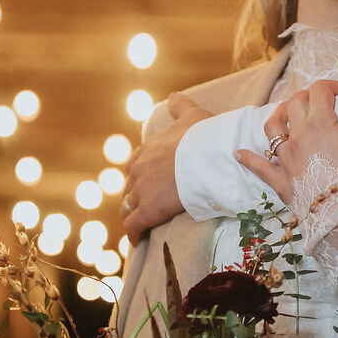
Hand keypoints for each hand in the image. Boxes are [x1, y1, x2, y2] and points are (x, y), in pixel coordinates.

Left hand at [120, 93, 210, 240]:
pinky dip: (133, 235)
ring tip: (139, 226)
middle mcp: (138, 170)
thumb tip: (173, 96)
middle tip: (142, 207)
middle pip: (128, 188)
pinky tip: (137, 241)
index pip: (134, 165)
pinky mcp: (147, 211)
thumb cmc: (204, 137)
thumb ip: (180, 106)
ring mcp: (141, 191)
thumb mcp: (192, 116)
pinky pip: (133, 227)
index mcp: (146, 150)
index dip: (139, 176)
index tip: (146, 184)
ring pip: (127, 207)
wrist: (210, 158)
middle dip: (133, 197)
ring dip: (131, 216)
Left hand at [235, 78, 337, 206]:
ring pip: (273, 127)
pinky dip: (249, 158)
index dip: (334, 85)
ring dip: (279, 114)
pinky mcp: (281, 181)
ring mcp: (286, 159)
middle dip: (308, 95)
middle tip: (323, 101)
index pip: (320, 90)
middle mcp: (298, 137)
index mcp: (319, 123)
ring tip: (288, 112)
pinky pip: (260, 167)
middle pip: (295, 103)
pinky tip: (239, 153)